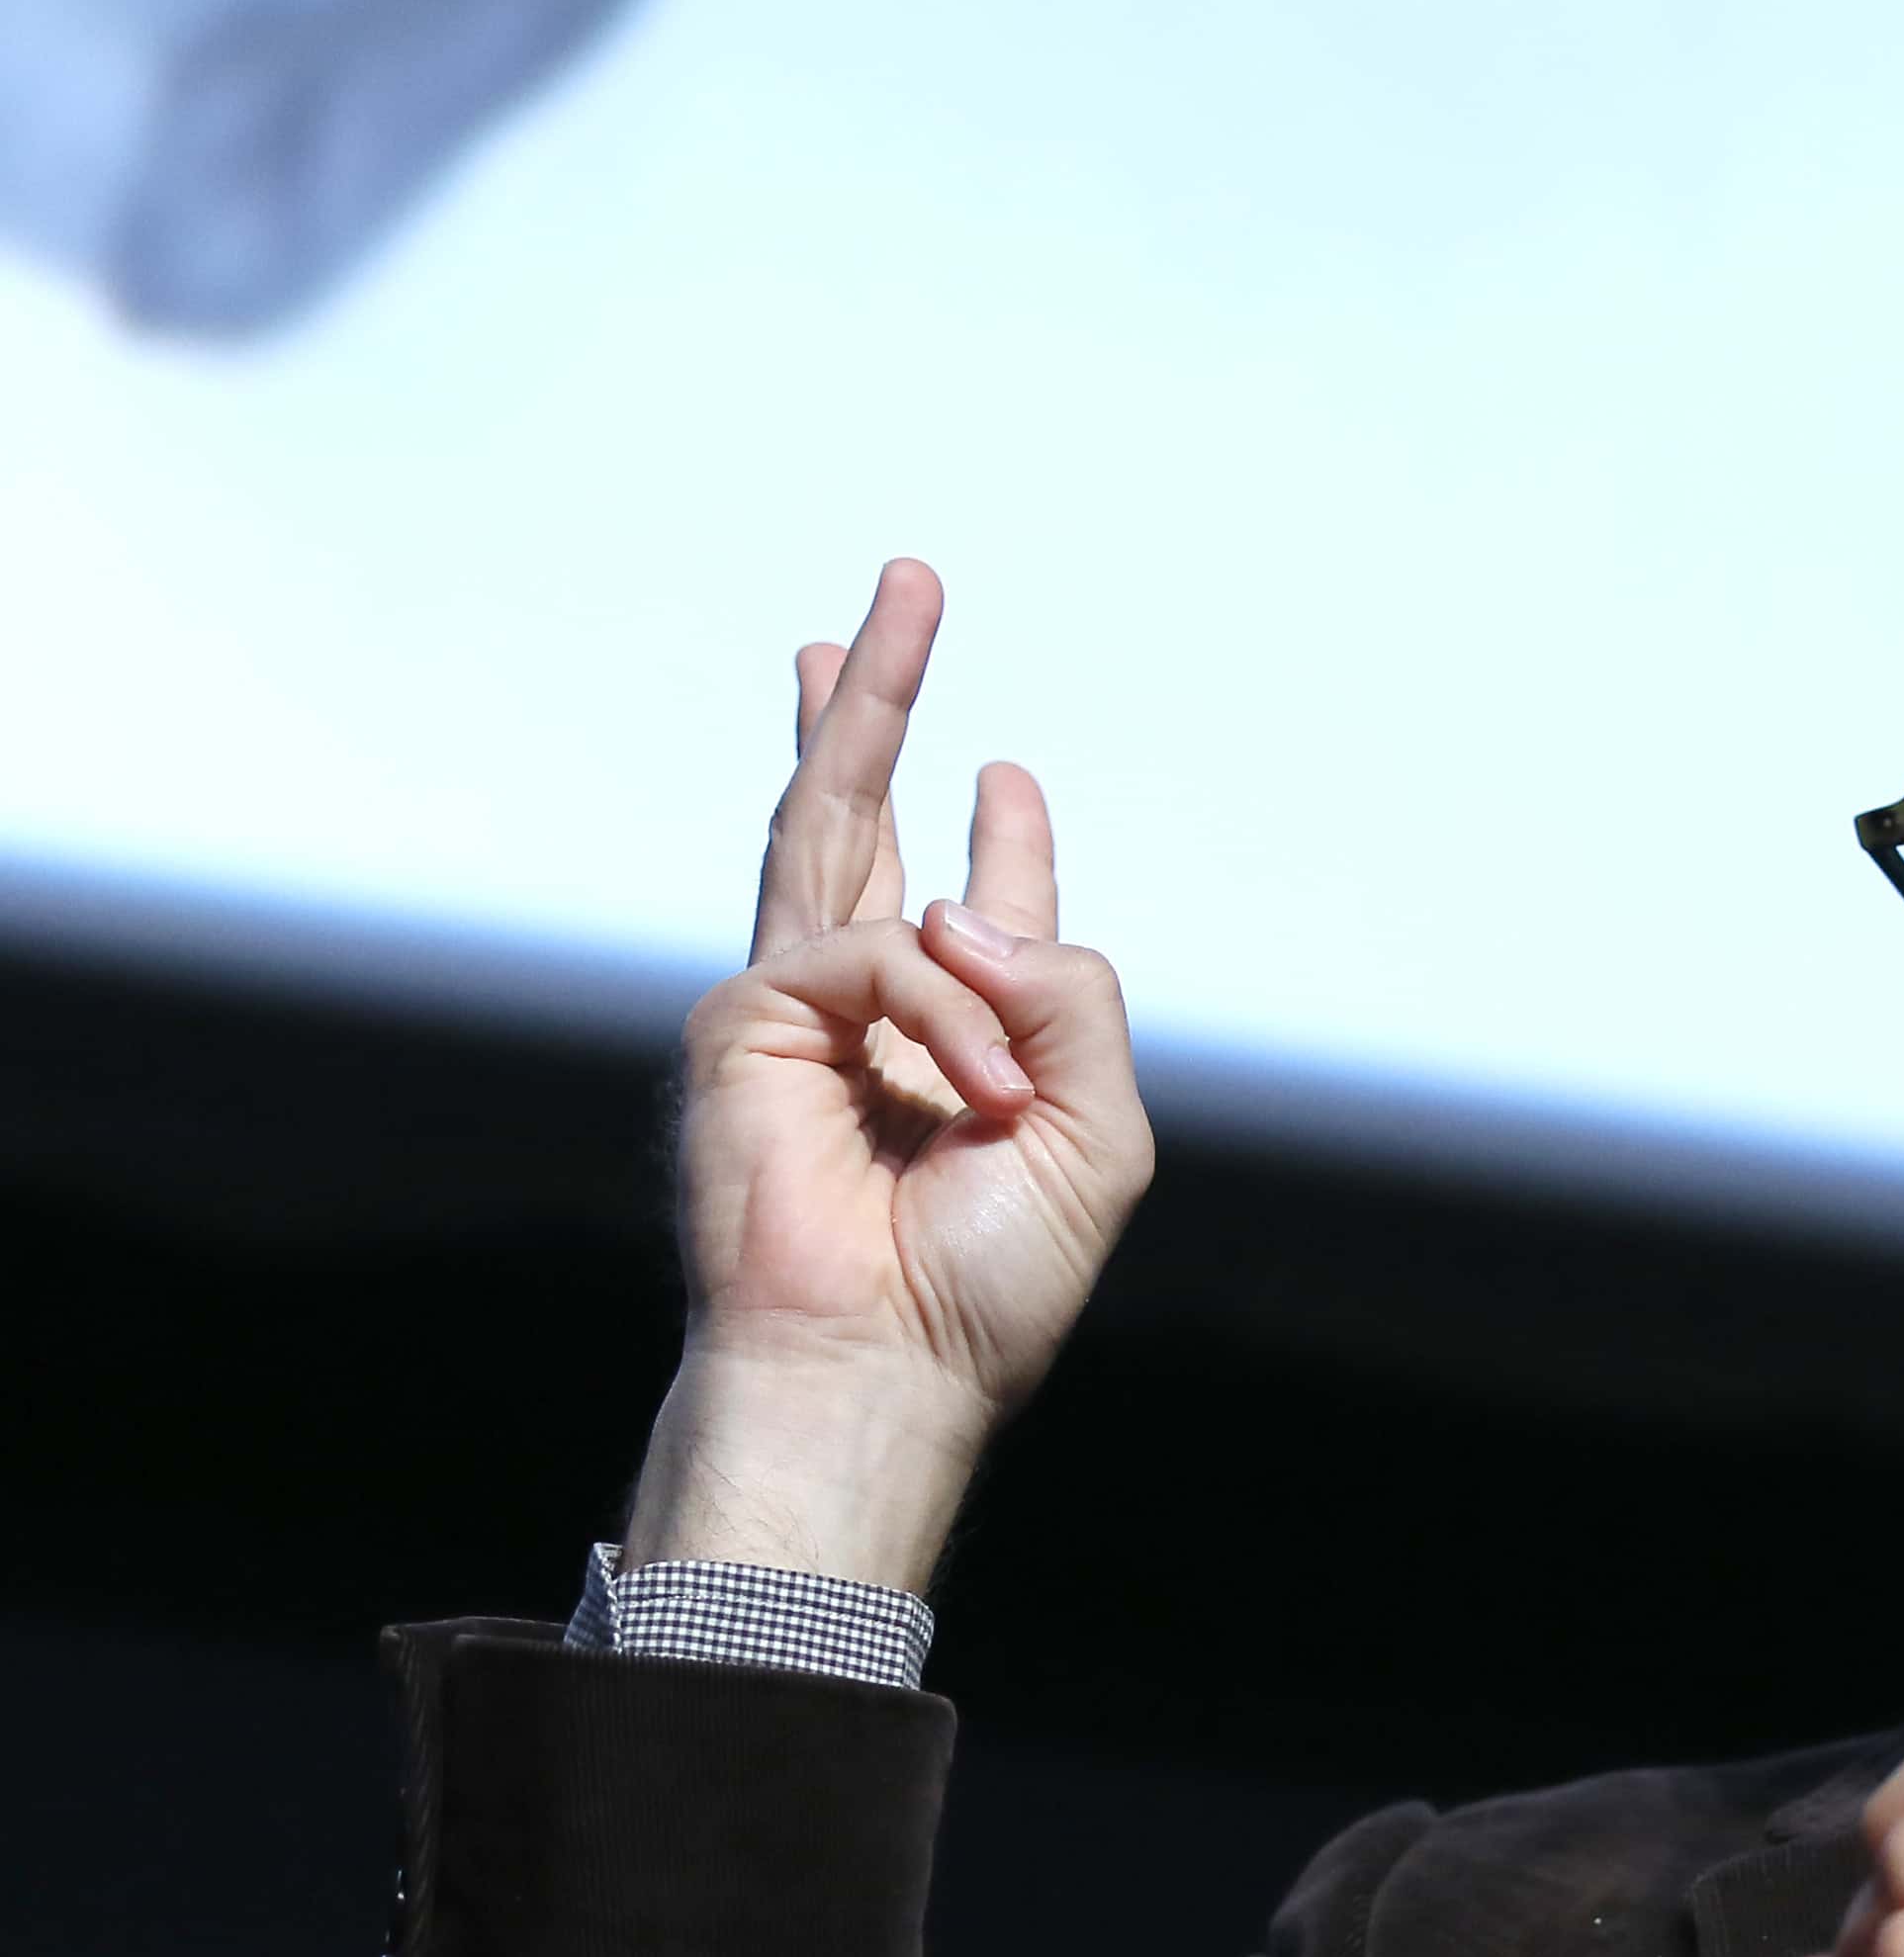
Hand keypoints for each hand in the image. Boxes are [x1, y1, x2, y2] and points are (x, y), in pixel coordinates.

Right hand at [625, 560, 1155, 1591]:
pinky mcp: (750, 1024)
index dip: (999, 839)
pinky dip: (943, 1015)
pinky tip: (979, 1095)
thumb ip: (1070, 993)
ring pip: (828, 821)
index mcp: (969, 1040)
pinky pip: (874, 957)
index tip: (1004, 775)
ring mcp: (803, 1010)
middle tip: (906, 589)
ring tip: (888, 605)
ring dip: (861, 708)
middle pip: (869, 824)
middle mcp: (877, 1011)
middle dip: (886, 705)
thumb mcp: (1099, 1127)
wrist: (885, 1367)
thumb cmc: (989, 1281)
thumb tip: (957, 902)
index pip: (980, 914)